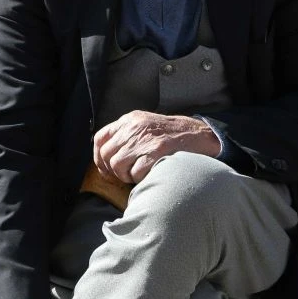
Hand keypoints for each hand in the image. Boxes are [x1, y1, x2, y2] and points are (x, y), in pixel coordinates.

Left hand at [93, 110, 221, 184]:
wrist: (198, 134)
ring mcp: (145, 140)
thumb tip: (106, 154)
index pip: (101, 138)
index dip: (99, 157)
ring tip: (138, 174)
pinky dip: (139, 178)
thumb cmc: (170, 134)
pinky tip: (148, 174)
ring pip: (118, 165)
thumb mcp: (145, 124)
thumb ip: (126, 133)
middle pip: (107, 155)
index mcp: (130, 120)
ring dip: (126, 175)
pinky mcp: (156, 152)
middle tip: (125, 174)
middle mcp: (135, 128)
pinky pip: (135, 173)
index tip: (105, 168)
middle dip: (113, 170)